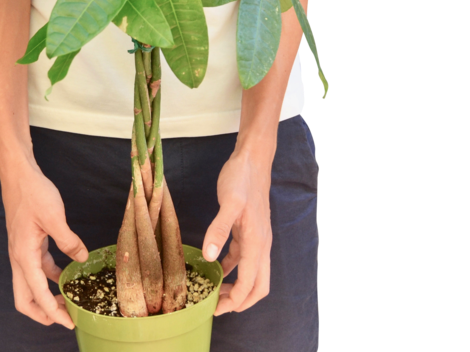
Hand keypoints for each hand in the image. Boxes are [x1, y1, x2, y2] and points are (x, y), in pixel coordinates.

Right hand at [0, 161, 88, 328]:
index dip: (53, 312)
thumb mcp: (55, 217)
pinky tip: (64, 274)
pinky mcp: (27, 243)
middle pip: (25, 298)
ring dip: (46, 296)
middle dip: (43, 313)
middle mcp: (19, 257)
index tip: (69, 322)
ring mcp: (21, 251)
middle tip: (65, 318)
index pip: (37, 294)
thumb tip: (81, 259)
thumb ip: (69, 240)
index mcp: (24, 255)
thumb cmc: (34, 193)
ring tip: (67, 299)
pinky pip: (36, 267)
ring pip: (30, 284)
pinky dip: (49, 276)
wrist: (19, 176)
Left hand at [202, 151, 272, 314]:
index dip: (235, 301)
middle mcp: (260, 244)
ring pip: (252, 273)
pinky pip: (243, 257)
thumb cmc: (242, 179)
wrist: (252, 160)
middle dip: (241, 301)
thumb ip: (219, 228)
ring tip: (215, 292)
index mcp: (257, 242)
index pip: (249, 283)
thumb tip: (209, 256)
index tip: (216, 309)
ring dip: (237, 286)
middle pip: (258, 285)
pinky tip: (217, 267)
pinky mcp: (248, 230)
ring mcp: (256, 237)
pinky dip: (232, 268)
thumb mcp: (229, 201)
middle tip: (218, 307)